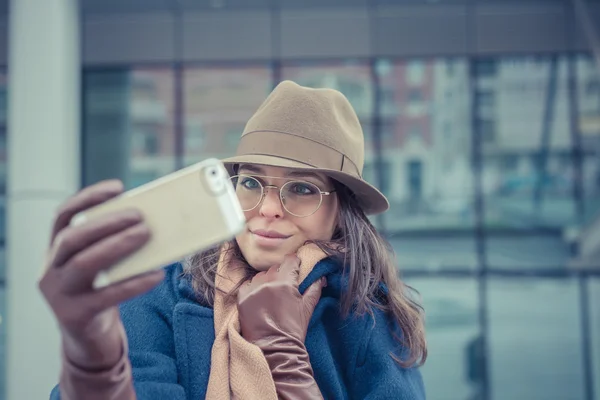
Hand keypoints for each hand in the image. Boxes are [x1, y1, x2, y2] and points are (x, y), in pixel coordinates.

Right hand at [38, 180, 164, 370]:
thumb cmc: (100, 292)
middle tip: (140, 216)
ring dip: (118, 245)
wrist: (89, 339)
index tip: (117, 188)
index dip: (88, 199)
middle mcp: (50, 270)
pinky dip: (134, 283)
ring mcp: (59, 295)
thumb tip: (152, 221)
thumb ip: (113, 245)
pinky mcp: (75, 316)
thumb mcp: (101, 266)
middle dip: (106, 223)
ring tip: (147, 234)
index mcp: (54, 252)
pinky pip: (107, 296)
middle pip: (72, 238)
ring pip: (84, 264)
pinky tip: (157, 274)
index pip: (63, 217)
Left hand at [237, 255, 325, 398]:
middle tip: (285, 285)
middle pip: (275, 268)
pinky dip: (253, 288)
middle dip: (281, 273)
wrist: (274, 350)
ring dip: (266, 280)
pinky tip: (259, 297)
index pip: (290, 260)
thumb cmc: (293, 330)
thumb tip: (321, 277)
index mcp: (285, 283)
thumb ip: (314, 289)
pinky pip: (247, 285)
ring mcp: (253, 291)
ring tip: (271, 293)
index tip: (296, 266)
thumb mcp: (307, 308)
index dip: (295, 262)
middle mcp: (267, 283)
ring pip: (260, 275)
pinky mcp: (242, 299)